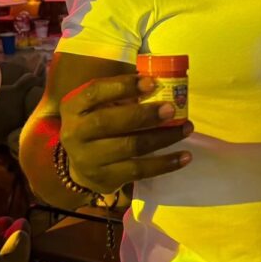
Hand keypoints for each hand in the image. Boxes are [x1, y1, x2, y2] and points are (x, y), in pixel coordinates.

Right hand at [59, 73, 192, 195]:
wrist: (80, 167)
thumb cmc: (96, 126)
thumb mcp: (97, 106)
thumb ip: (120, 96)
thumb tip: (160, 83)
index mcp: (74, 108)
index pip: (95, 92)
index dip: (122, 86)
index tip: (151, 82)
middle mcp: (76, 133)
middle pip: (109, 121)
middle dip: (143, 114)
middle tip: (171, 109)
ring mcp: (89, 159)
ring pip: (129, 147)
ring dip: (162, 137)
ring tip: (186, 128)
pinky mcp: (106, 179)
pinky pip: (139, 171)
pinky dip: (165, 163)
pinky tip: (184, 156)